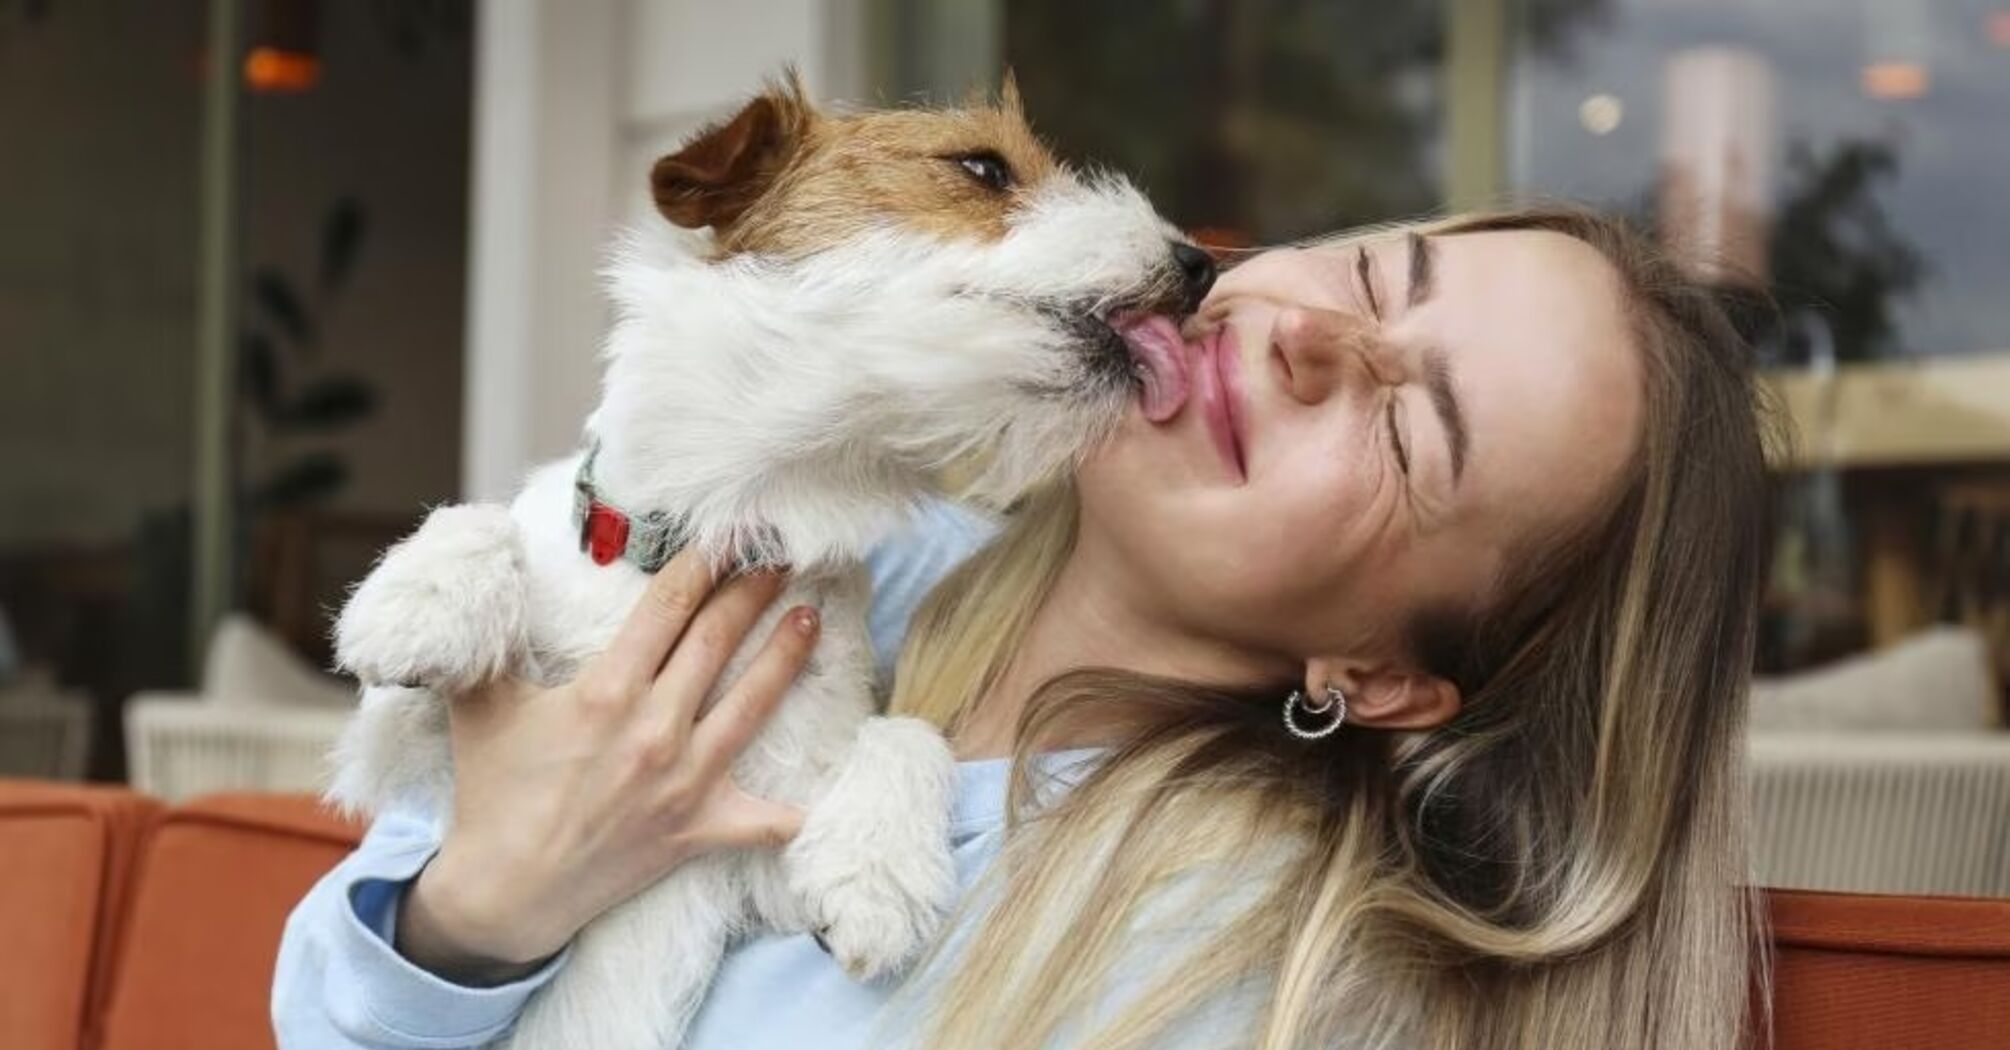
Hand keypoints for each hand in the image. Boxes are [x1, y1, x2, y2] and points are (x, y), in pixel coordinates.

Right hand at [394, 548, 817, 984]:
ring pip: (751, 708)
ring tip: (811, 620)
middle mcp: (654, 730)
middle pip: (716, 643)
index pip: (667, 609)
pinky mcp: (698, 829)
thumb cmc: (493, 791)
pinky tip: (818, 793)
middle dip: (751, 593)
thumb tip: (483, 577)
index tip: (728, 535)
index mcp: (605, 692)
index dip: (701, 565)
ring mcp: (683, 782)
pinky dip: (789, 811)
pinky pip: (760, 822)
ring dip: (785, 659)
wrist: (506, 891)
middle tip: (782, 558)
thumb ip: (488, 643)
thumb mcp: (480, 705)